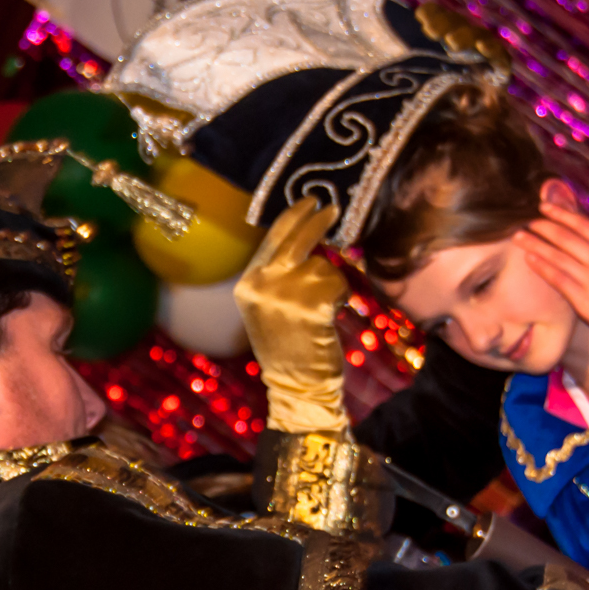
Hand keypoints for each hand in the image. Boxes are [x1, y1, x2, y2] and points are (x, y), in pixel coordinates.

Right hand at [234, 198, 346, 433]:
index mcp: (247, 284)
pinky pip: (338, 283)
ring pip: (323, 265)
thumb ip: (278, 273)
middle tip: (333, 207)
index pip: (272, 238)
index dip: (293, 217)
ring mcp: (286, 294)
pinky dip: (341, 297)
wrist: (296, 386)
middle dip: (316, 220)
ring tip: (320, 311)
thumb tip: (306, 236)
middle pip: (296, 238)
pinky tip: (328, 318)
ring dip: (331, 282)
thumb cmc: (288, 347)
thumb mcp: (269, 305)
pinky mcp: (312, 305)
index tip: (309, 202)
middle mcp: (261, 285)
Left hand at [515, 203, 588, 359]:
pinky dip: (543, 268)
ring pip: (558, 256)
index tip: (546, 208)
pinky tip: (529, 260)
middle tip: (526, 221)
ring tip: (518, 237)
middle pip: (566, 237)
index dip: (562, 215)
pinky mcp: (585, 301)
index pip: (584, 225)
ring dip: (536, 244)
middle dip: (544, 227)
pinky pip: (559, 280)